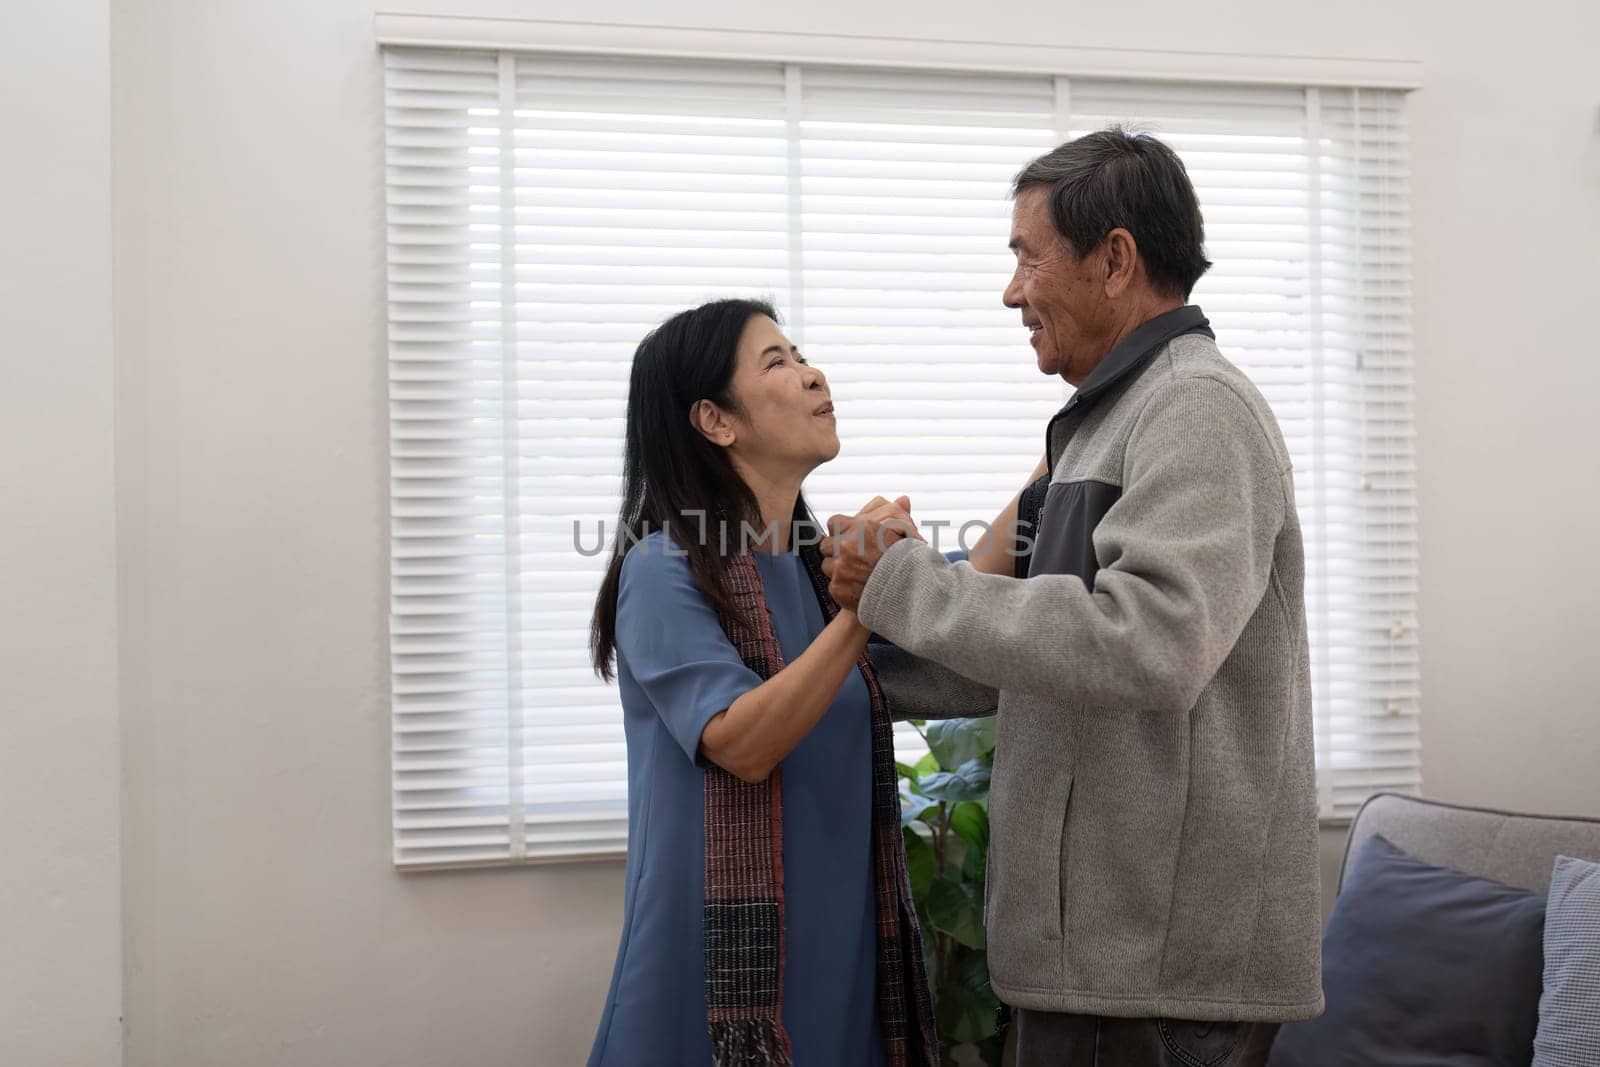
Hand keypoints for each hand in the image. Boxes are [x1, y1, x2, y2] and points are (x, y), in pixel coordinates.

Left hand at [819, 496, 920, 610]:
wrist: (910, 591)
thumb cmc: (908, 559)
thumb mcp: (906, 528)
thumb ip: (897, 511)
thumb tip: (902, 499)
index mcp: (859, 527)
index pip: (834, 523)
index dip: (842, 531)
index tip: (850, 538)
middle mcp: (846, 546)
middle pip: (827, 545)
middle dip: (838, 550)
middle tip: (854, 558)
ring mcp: (840, 568)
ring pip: (828, 566)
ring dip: (839, 568)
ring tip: (858, 574)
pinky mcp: (838, 588)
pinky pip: (833, 585)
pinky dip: (844, 587)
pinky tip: (858, 587)